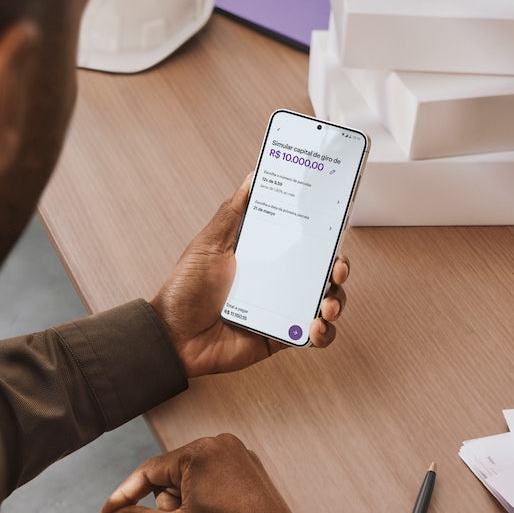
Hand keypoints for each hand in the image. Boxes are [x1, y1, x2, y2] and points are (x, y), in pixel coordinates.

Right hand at [100, 434, 303, 512]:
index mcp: (201, 452)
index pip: (149, 470)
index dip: (124, 495)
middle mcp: (222, 445)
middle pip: (171, 475)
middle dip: (168, 505)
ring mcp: (240, 457)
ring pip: (192, 480)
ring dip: (187, 506)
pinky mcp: (251, 472)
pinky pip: (214, 482)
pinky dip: (206, 502)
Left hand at [150, 176, 349, 377]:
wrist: (174, 336)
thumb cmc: (186, 289)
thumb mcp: (208, 244)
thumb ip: (233, 212)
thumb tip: (253, 176)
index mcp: (265, 256)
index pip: (304, 241)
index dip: (325, 235)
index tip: (336, 227)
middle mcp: (278, 281)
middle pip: (324, 271)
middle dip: (340, 268)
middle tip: (337, 268)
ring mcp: (282, 310)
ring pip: (326, 303)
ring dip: (336, 301)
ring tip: (327, 304)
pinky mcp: (281, 337)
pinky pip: (315, 337)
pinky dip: (323, 333)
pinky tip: (314, 327)